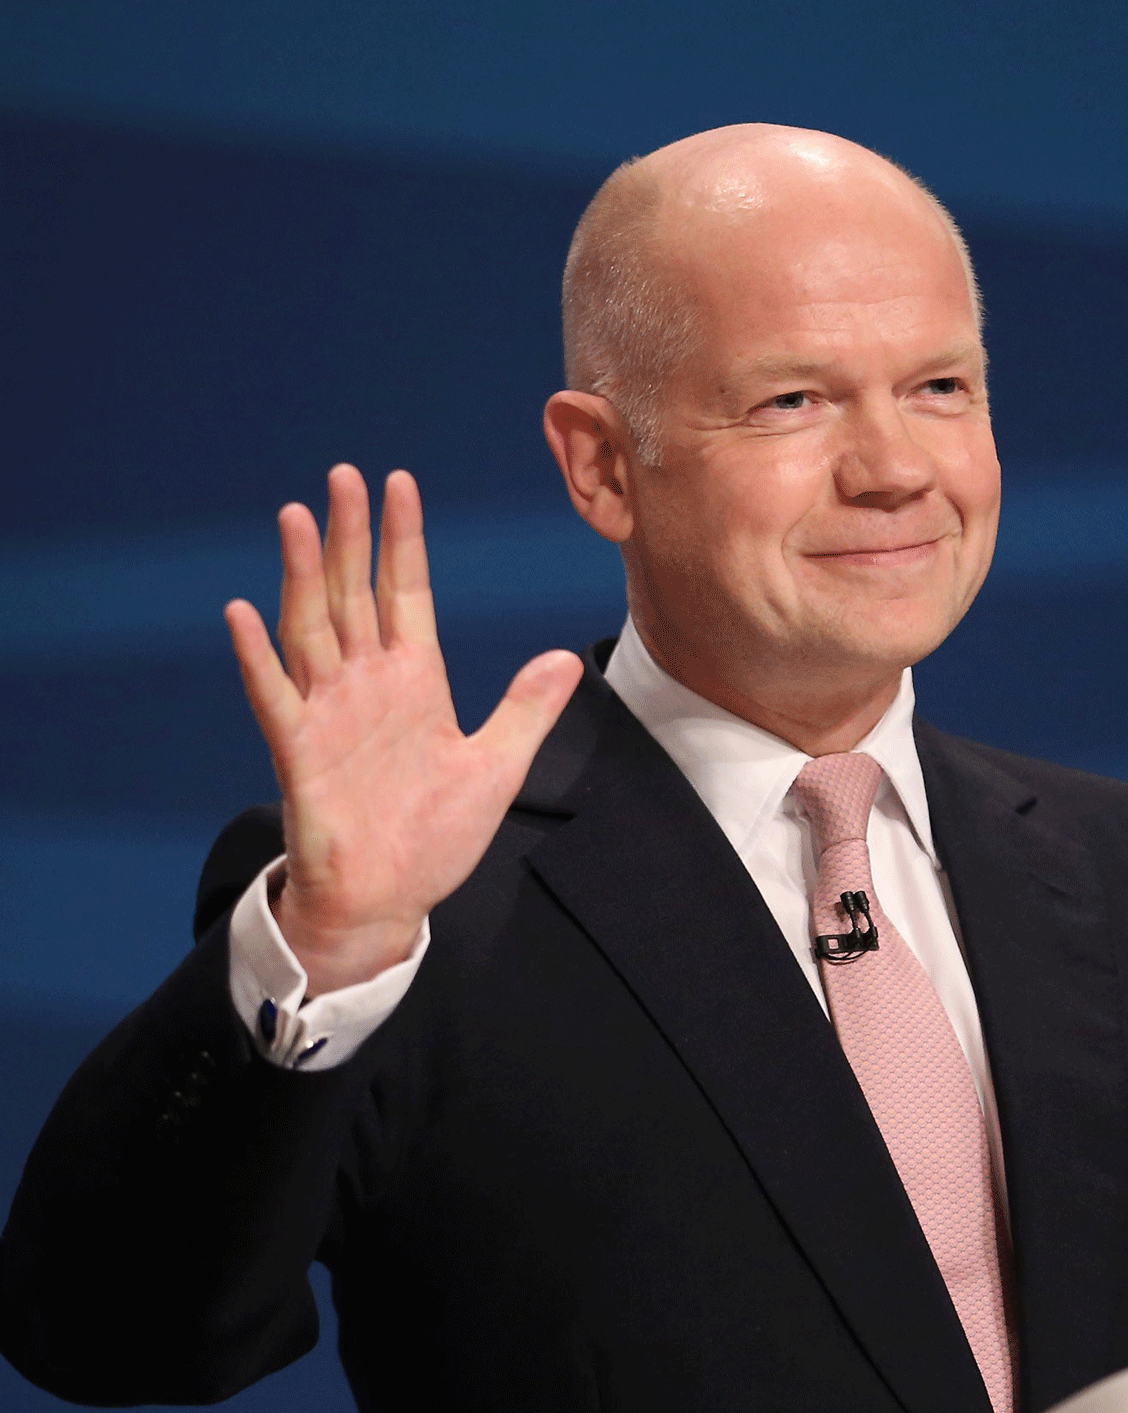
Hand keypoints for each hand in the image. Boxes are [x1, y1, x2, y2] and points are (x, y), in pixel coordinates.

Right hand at [225, 466, 583, 994]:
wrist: (390, 900)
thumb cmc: (435, 837)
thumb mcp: (496, 767)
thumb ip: (525, 709)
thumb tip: (563, 656)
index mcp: (414, 681)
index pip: (406, 592)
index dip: (403, 540)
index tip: (399, 484)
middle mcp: (367, 685)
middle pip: (355, 593)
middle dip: (351, 536)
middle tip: (344, 475)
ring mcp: (330, 713)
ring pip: (312, 628)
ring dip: (304, 575)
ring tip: (298, 518)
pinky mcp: (300, 753)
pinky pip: (275, 697)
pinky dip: (258, 658)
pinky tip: (242, 614)